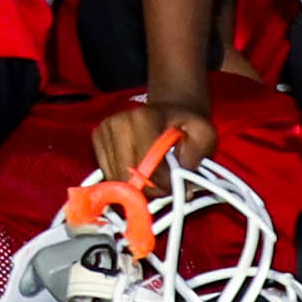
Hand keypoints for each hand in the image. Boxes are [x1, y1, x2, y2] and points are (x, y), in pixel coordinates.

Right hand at [90, 95, 210, 185]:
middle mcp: (117, 123)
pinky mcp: (97, 140)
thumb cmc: (186, 125)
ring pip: (114, 178)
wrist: (169, 111)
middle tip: (165, 187)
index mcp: (142, 118)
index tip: (176, 188)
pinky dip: (124, 180)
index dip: (161, 184)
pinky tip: (139, 170)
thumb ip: (196, 157)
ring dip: (136, 187)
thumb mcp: (204, 135)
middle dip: (148, 190)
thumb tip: (182, 186)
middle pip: (125, 175)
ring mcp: (103, 131)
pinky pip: (108, 173)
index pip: (144, 166)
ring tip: (155, 178)